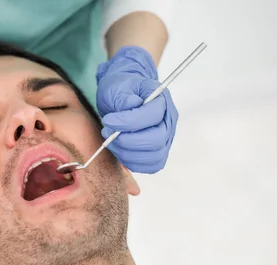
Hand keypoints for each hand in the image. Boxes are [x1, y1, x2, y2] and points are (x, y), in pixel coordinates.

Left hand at [96, 46, 177, 172]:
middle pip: (156, 140)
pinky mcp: (159, 152)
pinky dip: (133, 162)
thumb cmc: (121, 90)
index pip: (152, 115)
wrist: (125, 96)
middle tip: (108, 133)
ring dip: (127, 153)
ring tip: (111, 141)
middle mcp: (168, 120)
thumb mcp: (117, 86)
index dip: (128, 122)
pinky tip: (120, 150)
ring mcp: (166, 138)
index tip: (108, 121)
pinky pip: (150, 166)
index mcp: (162, 99)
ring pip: (153, 156)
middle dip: (127, 141)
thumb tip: (132, 105)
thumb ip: (123, 96)